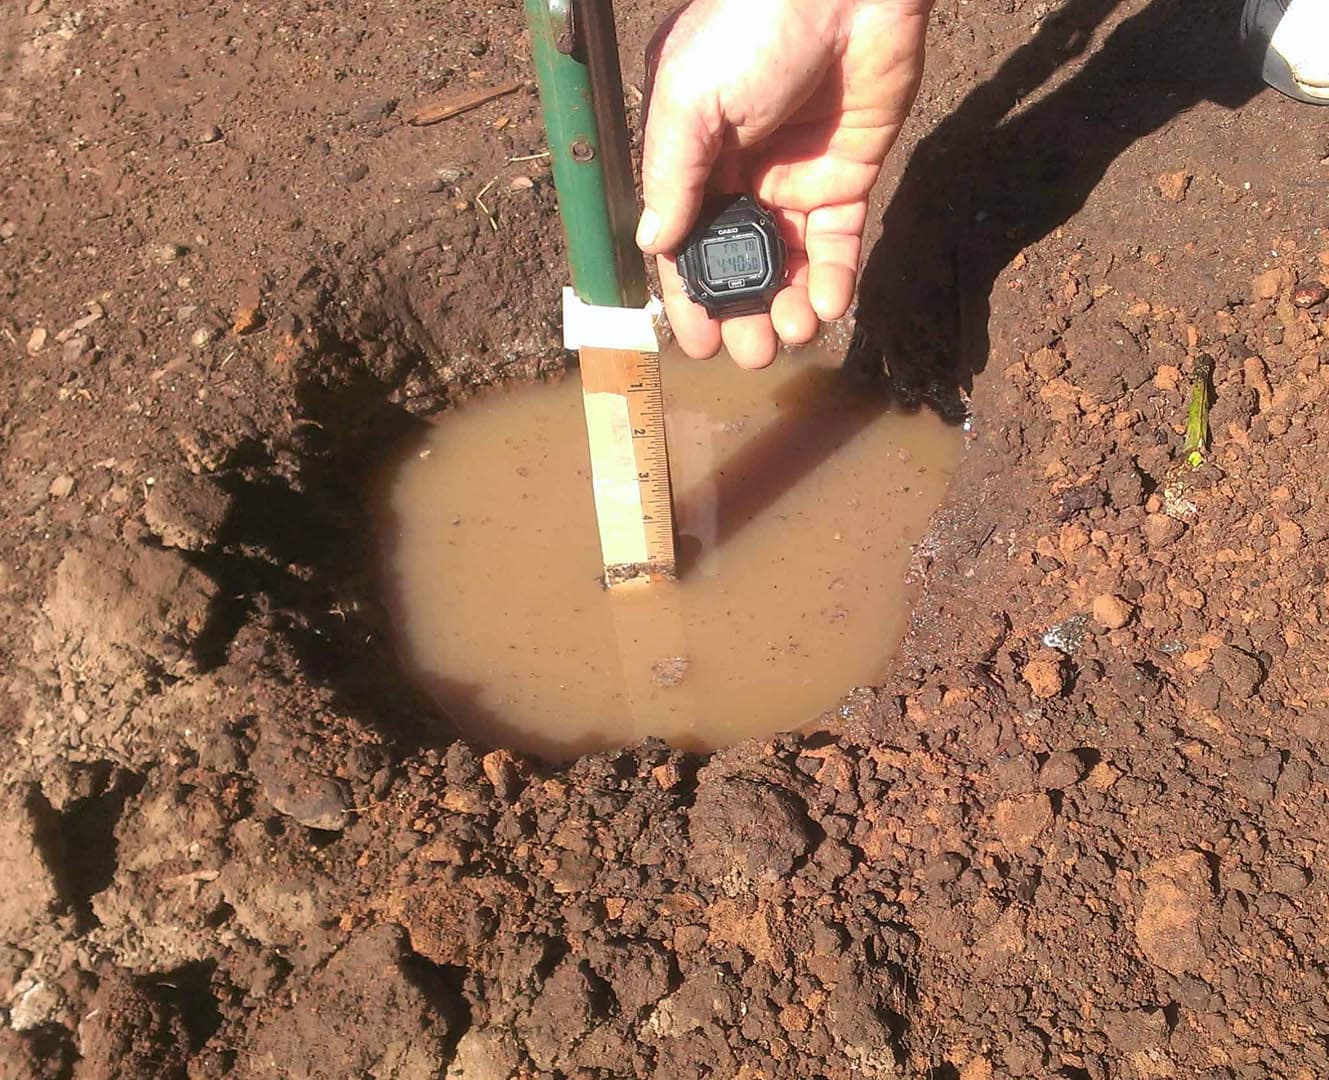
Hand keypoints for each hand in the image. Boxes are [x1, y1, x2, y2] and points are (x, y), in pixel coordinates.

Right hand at [638, 0, 933, 368]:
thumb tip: (653, 244)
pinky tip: (830, 305)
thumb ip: (672, 175)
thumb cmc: (752, 25)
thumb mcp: (691, 98)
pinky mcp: (848, 176)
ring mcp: (795, 179)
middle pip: (739, 263)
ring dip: (791, 305)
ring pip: (790, 262)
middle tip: (753, 354)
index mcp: (692, 158)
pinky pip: (839, 241)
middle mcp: (741, 176)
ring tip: (793, 335)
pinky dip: (836, 278)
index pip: (685, 243)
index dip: (691, 296)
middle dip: (744, 312)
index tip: (698, 345)